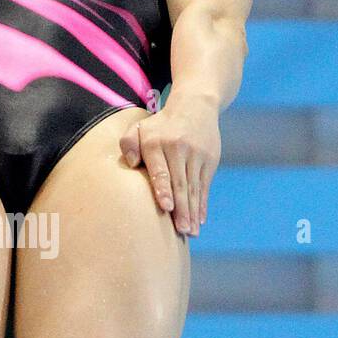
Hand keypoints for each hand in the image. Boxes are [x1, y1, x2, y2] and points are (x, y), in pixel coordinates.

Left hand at [118, 93, 220, 235]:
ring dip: (192, 211)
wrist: (195, 106)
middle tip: (181, 230)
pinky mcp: (210, 160)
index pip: (160, 169)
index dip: (163, 188)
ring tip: (190, 232)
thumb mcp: (139, 127)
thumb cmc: (159, 125)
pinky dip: (202, 204)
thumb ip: (128, 143)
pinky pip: (205, 186)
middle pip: (180, 183)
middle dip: (181, 209)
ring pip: (194, 187)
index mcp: (156, 142)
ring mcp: (196, 154)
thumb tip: (131, 164)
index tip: (166, 206)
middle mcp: (177, 148)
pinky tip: (200, 220)